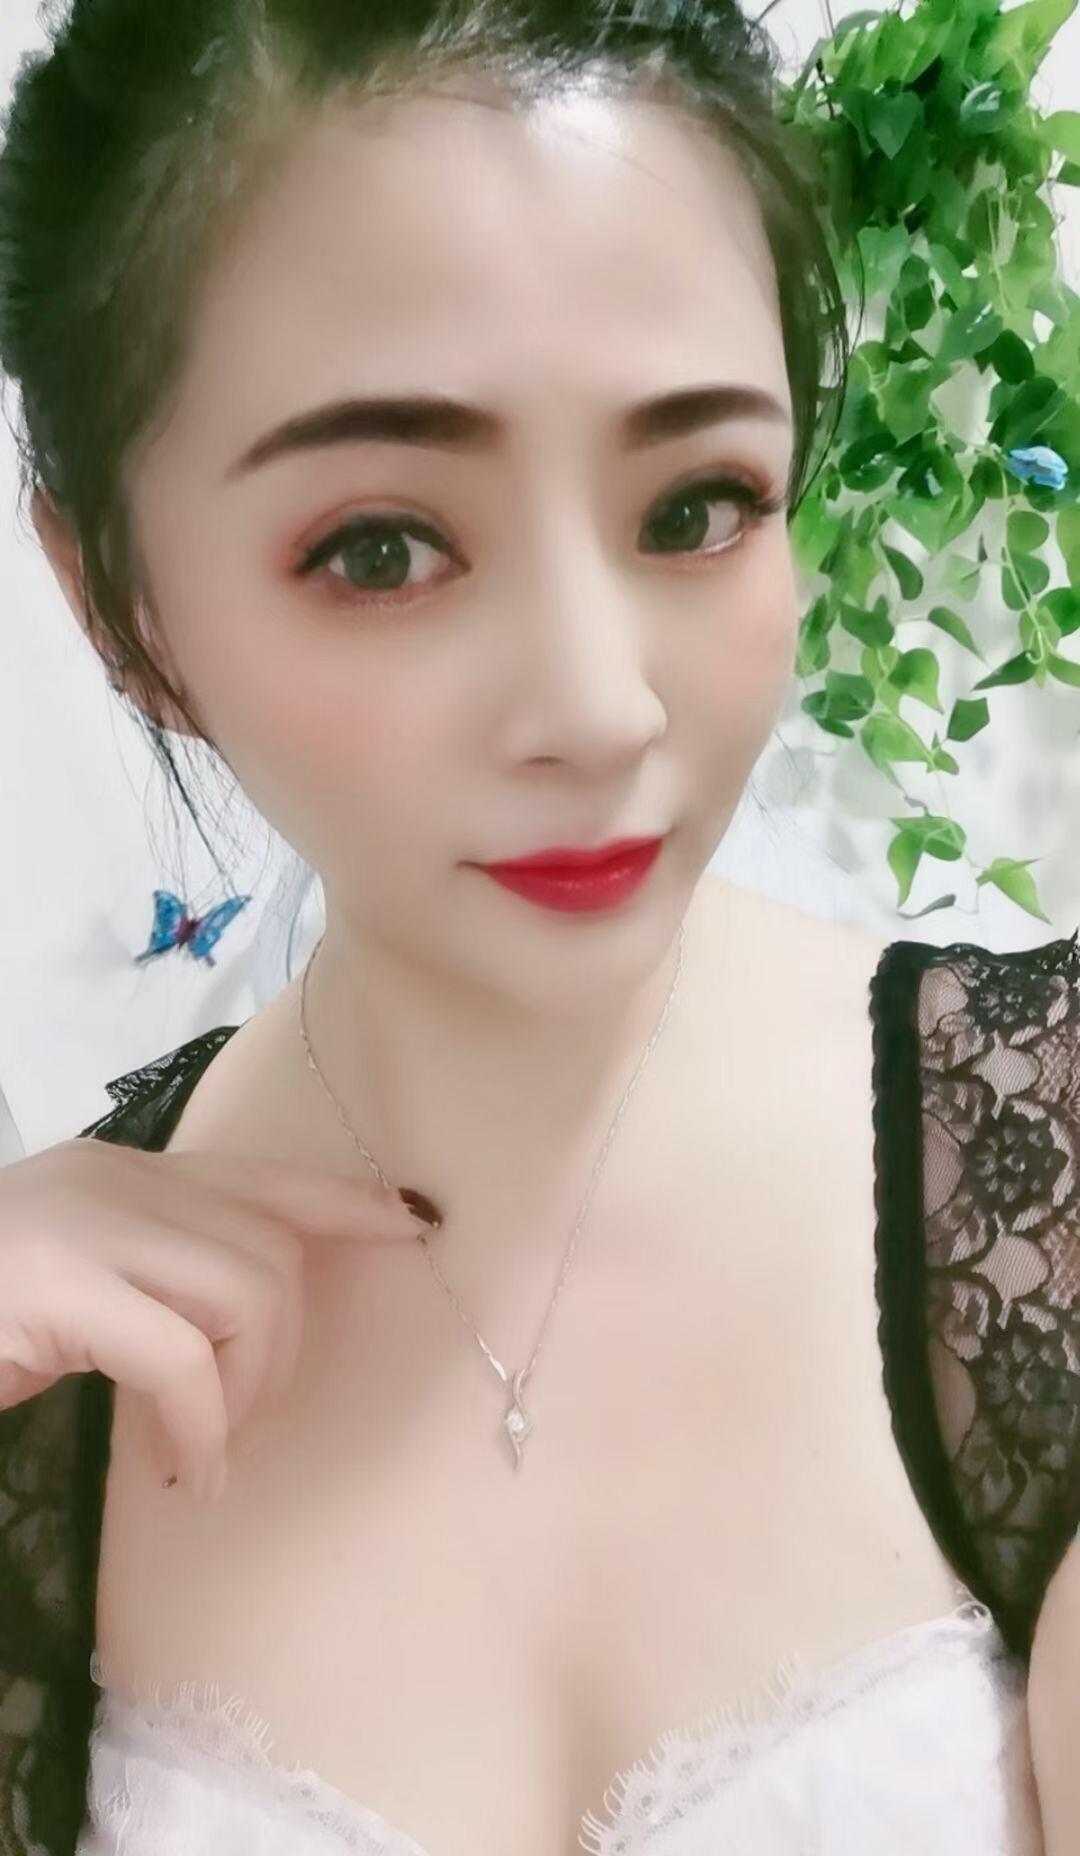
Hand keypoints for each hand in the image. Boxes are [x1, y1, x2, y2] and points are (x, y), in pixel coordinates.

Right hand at [0, 1137, 430, 1500]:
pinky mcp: (59, 1283)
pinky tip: (182, 1471)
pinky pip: (183, 1358)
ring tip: (199, 1448)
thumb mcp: (82, 1290)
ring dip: (245, 1392)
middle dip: (280, 1353)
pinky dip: (202, 1426)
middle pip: (272, 1251)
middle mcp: (116, 1180)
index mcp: (126, 1175)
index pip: (264, 1176)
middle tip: (231, 1427)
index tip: (413, 1225)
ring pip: (247, 1295)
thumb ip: (158, 1281)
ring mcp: (87, 1223)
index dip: (345, 1201)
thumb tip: (249, 1331)